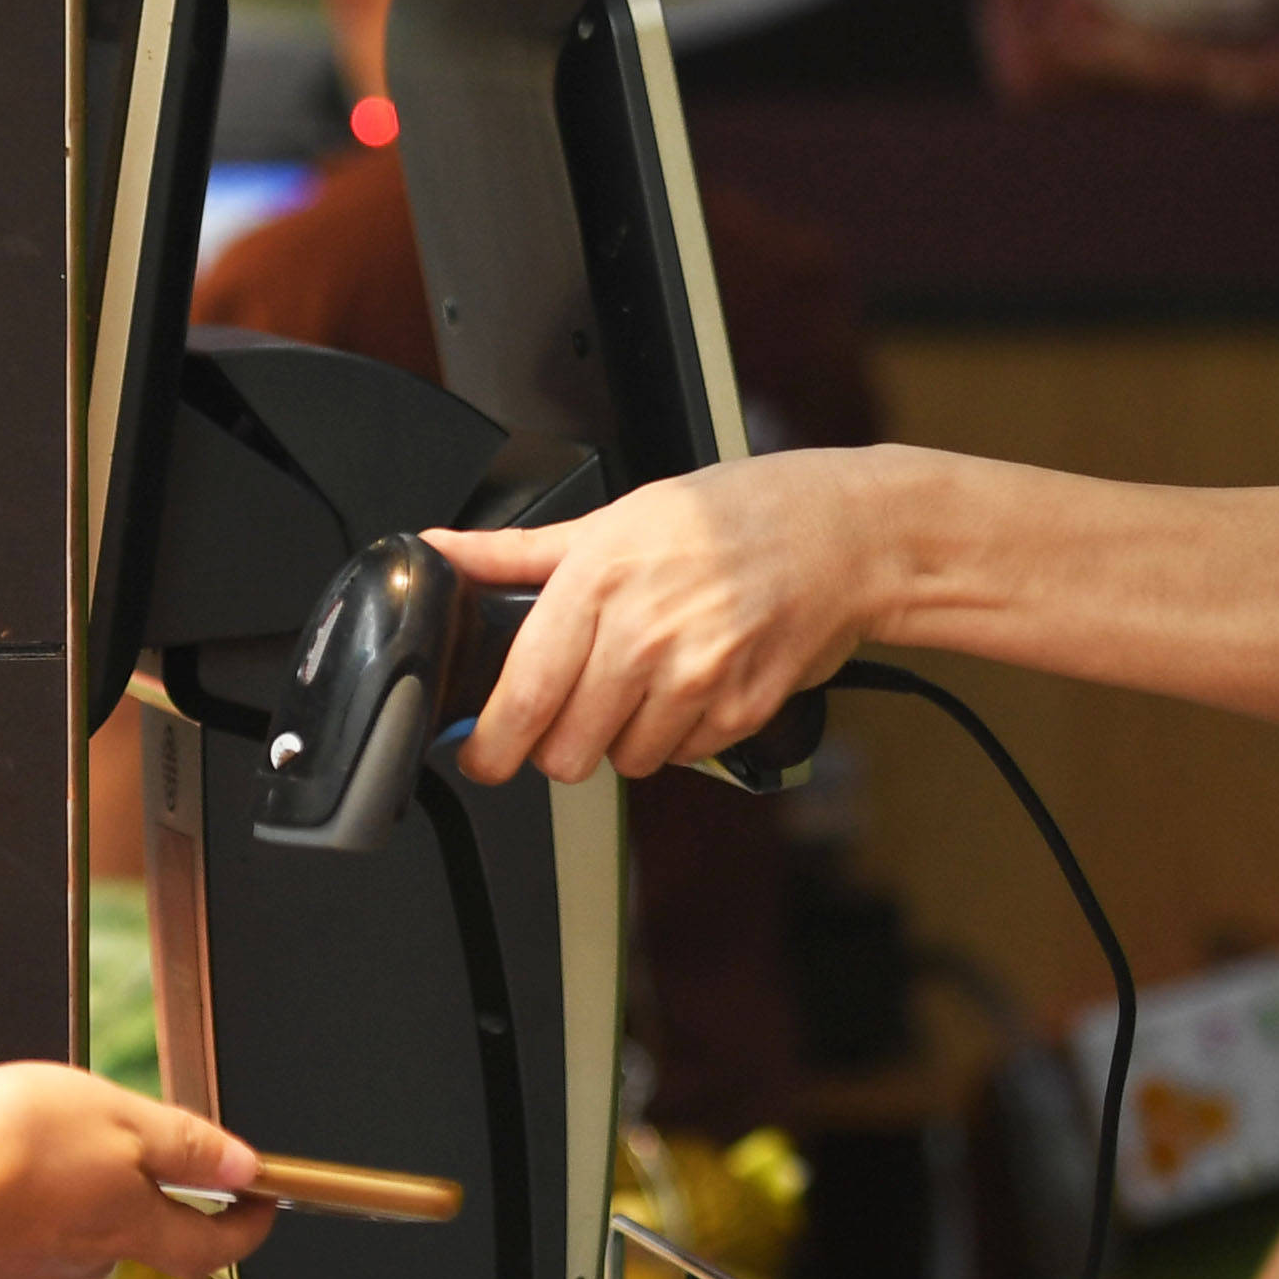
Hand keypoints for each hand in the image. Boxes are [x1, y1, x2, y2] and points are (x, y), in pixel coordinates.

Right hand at [0, 1064, 268, 1278]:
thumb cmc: (16, 1147)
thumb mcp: (121, 1118)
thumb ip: (185, 1145)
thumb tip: (246, 1166)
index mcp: (135, 1225)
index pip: (212, 1245)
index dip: (247, 1228)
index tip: (263, 1206)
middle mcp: (88, 1258)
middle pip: (142, 1238)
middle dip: (151, 1199)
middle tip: (139, 1152)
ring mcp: (31, 1268)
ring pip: (77, 1236)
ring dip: (78, 1200)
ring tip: (50, 1148)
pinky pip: (20, 1237)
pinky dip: (22, 1210)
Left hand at [436, 448, 896, 783]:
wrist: (838, 534)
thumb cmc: (727, 518)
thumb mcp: (614, 518)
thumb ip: (516, 554)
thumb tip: (440, 554)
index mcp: (599, 581)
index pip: (524, 694)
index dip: (491, 744)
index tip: (481, 756)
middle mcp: (645, 635)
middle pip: (566, 752)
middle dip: (560, 742)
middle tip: (576, 708)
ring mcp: (697, 679)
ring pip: (624, 761)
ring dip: (624, 737)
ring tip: (649, 681)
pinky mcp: (740, 712)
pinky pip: (681, 757)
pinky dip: (679, 735)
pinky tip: (693, 684)